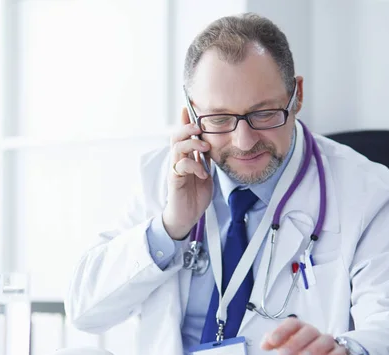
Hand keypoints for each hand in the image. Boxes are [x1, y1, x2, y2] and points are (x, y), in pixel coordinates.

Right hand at [162, 108, 212, 239]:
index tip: (188, 105)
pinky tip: (203, 173)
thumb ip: (206, 159)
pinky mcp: (174, 180)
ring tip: (204, 147)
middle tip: (199, 127)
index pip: (184, 134)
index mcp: (186, 157)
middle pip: (176, 136)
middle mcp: (178, 160)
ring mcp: (175, 169)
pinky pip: (181, 166)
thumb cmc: (194, 195)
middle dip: (186, 127)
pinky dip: (194, 167)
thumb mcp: (206, 172)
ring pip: (177, 148)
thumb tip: (213, 144)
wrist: (187, 216)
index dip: (185, 120)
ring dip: (191, 144)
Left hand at [260, 318, 354, 354]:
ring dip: (313, 348)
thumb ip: (274, 344)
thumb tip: (263, 344)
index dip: (281, 331)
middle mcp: (314, 334)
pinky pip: (338, 351)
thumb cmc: (305, 351)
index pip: (292, 324)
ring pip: (324, 339)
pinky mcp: (339, 354)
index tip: (271, 341)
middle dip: (294, 342)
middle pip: (307, 331)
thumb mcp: (287, 347)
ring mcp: (328, 343)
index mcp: (300, 329)